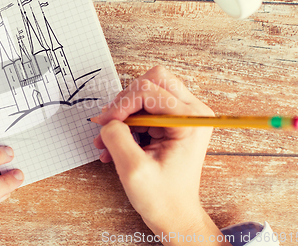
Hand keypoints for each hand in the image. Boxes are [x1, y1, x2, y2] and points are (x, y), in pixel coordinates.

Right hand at [93, 66, 229, 244]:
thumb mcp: (133, 169)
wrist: (175, 216)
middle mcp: (192, 112)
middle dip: (125, 102)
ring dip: (122, 115)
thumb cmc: (163, 199)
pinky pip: (144, 109)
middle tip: (109, 124)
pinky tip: (114, 145)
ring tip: (108, 141)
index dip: (121, 105)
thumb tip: (107, 120)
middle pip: (152, 81)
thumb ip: (116, 137)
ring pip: (145, 93)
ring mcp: (184, 116)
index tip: (105, 124)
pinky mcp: (173, 122)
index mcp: (190, 120)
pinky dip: (126, 124)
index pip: (148, 90)